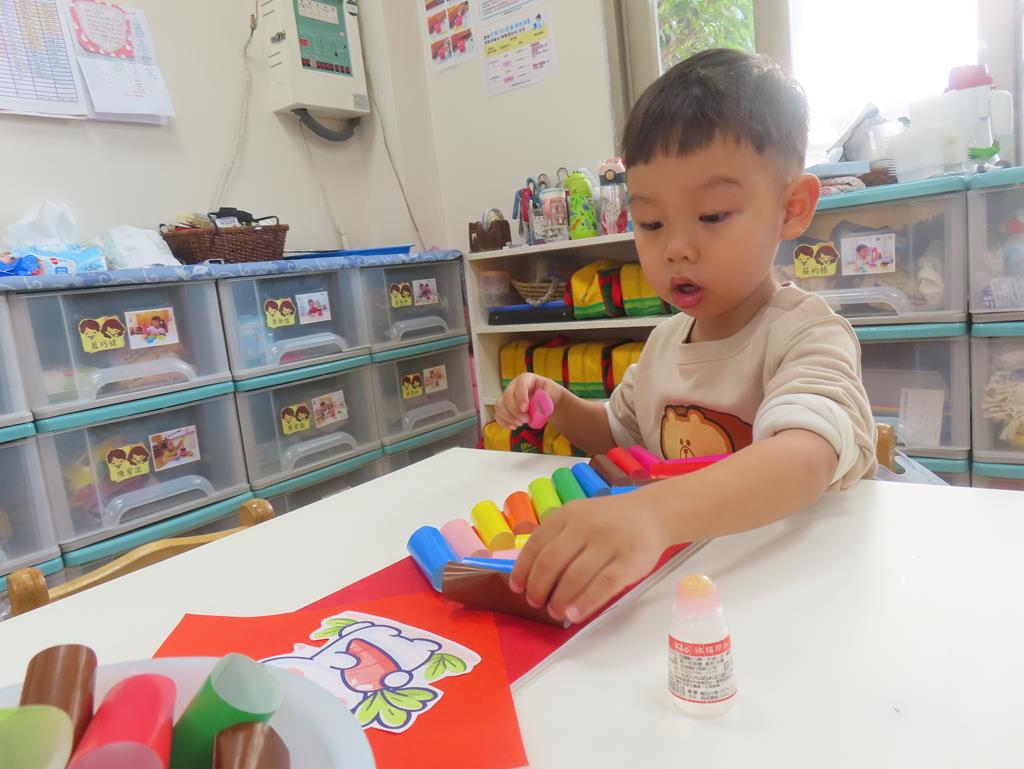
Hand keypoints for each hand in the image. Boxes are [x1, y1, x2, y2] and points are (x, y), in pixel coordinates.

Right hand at [494, 373, 562, 429]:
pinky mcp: (504, 408)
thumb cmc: (550, 394)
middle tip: (527, 420)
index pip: (519, 385)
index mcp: (525, 379)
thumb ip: (548, 396)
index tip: (525, 409)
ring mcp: (506, 397)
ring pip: (499, 406)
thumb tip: (538, 405)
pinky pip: (498, 415)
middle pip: (507, 397)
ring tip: (521, 424)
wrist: (547, 400)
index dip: (521, 397)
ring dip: (509, 417)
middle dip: (515, 411)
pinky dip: (504, 422)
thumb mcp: (554, 392)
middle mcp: (513, 386)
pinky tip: (514, 427)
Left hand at [509, 494, 668, 623]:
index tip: (517, 587)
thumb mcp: (580, 517)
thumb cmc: (610, 521)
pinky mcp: (628, 561)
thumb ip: (558, 538)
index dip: (523, 569)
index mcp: (568, 515)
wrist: (652, 514)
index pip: (536, 544)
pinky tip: (575, 614)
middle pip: (551, 562)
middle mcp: (585, 526)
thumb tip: (531, 574)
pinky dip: (585, 603)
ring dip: (559, 599)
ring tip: (555, 612)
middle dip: (538, 587)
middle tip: (536, 603)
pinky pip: (603, 586)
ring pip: (575, 577)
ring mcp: (608, 543)